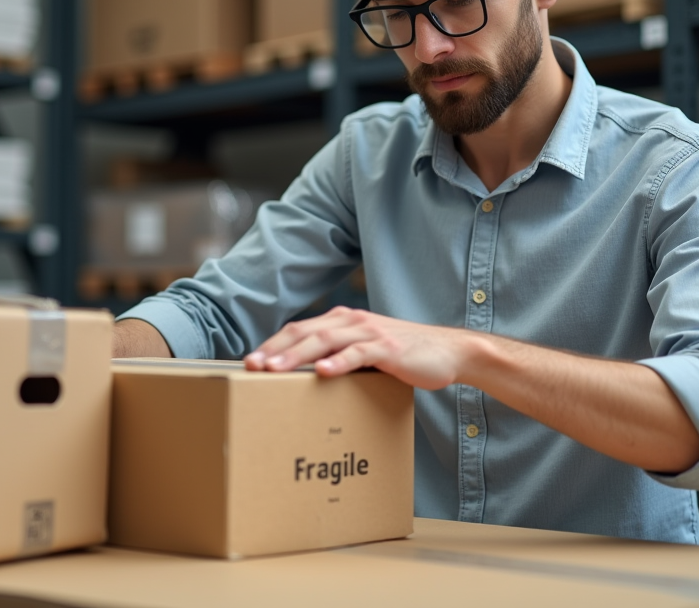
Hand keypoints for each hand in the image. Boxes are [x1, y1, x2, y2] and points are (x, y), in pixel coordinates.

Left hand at [243, 306, 467, 389]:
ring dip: (297, 355)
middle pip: (305, 332)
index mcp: (342, 322)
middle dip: (275, 349)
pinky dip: (339, 362)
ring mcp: (369, 333)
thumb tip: (306, 377)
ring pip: (325, 340)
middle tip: (252, 366)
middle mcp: (351, 321)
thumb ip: (339, 357)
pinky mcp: (388, 348)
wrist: (448, 352)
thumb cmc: (402, 356)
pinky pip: (358, 353)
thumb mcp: (365, 352)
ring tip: (274, 370)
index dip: (272, 344)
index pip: (299, 330)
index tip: (250, 361)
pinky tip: (322, 371)